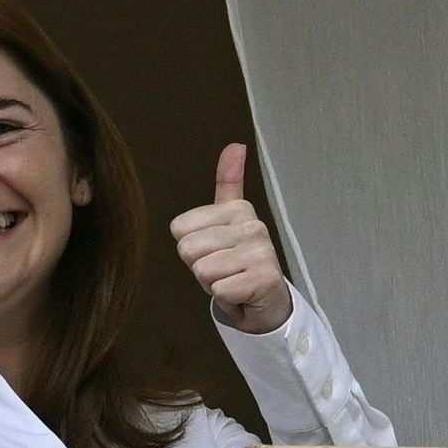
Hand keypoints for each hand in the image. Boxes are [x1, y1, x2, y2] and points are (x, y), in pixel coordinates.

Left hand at [171, 143, 292, 335]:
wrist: (267, 302)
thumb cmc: (238, 263)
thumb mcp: (226, 222)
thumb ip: (228, 182)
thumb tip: (235, 145)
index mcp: (238, 209)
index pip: (179, 229)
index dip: (192, 247)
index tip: (215, 252)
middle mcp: (253, 225)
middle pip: (188, 249)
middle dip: (200, 267)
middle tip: (224, 270)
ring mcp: (261, 252)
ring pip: (202, 270)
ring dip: (213, 284)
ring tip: (232, 280)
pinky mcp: (265, 279)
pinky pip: (219, 290)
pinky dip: (227, 299)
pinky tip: (241, 294)